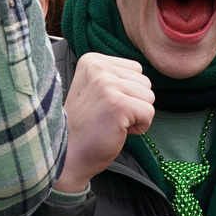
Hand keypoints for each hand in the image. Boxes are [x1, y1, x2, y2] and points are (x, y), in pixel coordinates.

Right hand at [55, 53, 154, 192]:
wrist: (66, 155)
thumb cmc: (83, 126)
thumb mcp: (93, 88)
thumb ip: (113, 76)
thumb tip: (141, 74)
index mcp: (92, 60)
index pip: (135, 69)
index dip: (127, 92)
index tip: (104, 105)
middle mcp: (98, 68)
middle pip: (145, 82)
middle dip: (134, 103)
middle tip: (108, 116)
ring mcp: (107, 85)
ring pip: (149, 97)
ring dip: (136, 115)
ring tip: (111, 123)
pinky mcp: (118, 104)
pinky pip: (149, 112)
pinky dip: (139, 127)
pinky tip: (117, 131)